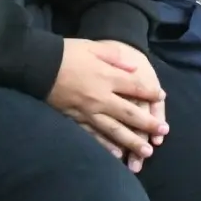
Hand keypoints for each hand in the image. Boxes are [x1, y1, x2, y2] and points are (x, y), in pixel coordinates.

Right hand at [49, 39, 167, 169]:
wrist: (37, 66)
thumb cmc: (66, 53)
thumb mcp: (93, 47)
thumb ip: (115, 57)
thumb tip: (134, 68)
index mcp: (107, 77)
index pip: (135, 87)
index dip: (150, 92)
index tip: (161, 96)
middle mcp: (100, 97)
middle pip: (129, 113)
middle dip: (148, 124)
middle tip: (163, 133)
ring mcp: (88, 112)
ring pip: (114, 130)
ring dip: (132, 142)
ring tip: (146, 152)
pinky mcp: (75, 120)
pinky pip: (93, 136)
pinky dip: (106, 146)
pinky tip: (117, 154)